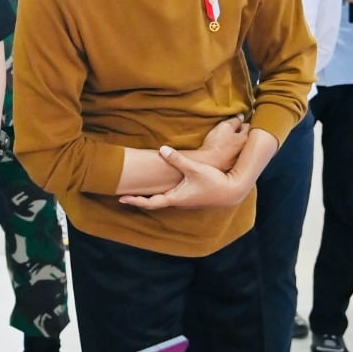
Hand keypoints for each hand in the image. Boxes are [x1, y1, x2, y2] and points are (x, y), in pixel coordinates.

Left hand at [119, 145, 251, 210]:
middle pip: (153, 202)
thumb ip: (177, 159)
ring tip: (136, 191)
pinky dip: (159, 193)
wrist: (230, 191)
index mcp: (175, 197)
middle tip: (124, 194)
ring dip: (149, 196)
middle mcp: (177, 201)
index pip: (150, 202)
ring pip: (161, 199)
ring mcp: (182, 200)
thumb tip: (162, 149)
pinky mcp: (188, 196)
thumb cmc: (212, 182)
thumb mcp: (194, 169)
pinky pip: (169, 195)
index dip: (135, 200)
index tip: (122, 198)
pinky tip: (158, 186)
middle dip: (138, 199)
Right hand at [194, 116, 249, 171]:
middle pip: (242, 137)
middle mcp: (243, 149)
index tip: (235, 120)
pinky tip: (219, 150)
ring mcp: (235, 158)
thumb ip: (235, 120)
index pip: (246, 126)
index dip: (240, 121)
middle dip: (238, 132)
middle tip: (228, 128)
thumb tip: (241, 116)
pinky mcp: (227, 165)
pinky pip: (229, 155)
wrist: (205, 163)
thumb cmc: (215, 145)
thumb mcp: (225, 126)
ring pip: (236, 146)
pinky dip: (226, 151)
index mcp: (244, 138)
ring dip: (232, 143)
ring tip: (223, 139)